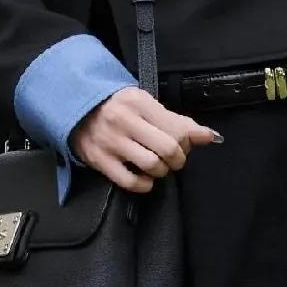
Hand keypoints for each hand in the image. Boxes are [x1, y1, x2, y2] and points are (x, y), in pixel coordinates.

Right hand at [70, 86, 219, 191]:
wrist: (76, 109)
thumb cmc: (117, 107)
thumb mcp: (145, 105)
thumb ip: (177, 121)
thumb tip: (209, 136)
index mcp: (139, 102)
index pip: (178, 129)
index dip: (188, 142)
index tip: (183, 144)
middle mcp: (124, 121)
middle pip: (168, 149)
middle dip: (178, 159)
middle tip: (174, 158)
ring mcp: (111, 142)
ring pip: (152, 166)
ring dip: (162, 171)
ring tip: (158, 166)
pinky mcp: (100, 160)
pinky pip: (130, 182)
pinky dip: (144, 184)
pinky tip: (144, 178)